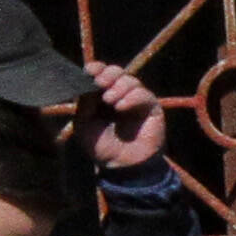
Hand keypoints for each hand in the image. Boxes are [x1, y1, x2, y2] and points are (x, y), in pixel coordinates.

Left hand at [78, 58, 168, 179]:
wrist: (121, 167)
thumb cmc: (101, 147)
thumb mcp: (84, 124)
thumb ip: (85, 102)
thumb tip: (89, 81)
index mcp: (102, 96)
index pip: (102, 74)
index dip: (97, 68)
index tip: (90, 70)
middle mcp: (121, 95)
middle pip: (117, 72)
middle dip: (108, 75)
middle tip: (100, 83)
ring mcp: (137, 101)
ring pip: (131, 80)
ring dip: (118, 87)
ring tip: (109, 100)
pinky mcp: (152, 108)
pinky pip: (144, 94)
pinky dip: (132, 97)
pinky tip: (121, 107)